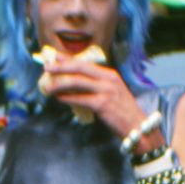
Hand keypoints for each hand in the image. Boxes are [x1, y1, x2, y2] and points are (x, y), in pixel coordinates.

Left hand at [39, 56, 156, 144]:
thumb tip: (73, 84)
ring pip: (77, 82)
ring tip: (49, 87)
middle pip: (79, 68)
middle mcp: (108, 79)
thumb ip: (95, 86)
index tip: (55, 56)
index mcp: (109, 74)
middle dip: (61, 67)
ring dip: (60, 83)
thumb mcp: (112, 93)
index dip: (69, 59)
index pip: (85, 63)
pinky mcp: (102, 104)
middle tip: (47, 68)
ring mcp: (105, 91)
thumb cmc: (123, 112)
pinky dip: (68, 98)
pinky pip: (80, 99)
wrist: (137, 127)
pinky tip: (59, 98)